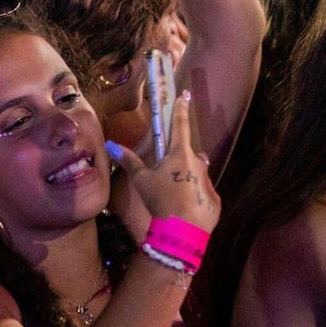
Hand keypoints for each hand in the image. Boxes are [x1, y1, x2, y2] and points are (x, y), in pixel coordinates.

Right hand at [109, 91, 219, 232]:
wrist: (182, 231)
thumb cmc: (161, 200)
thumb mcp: (141, 180)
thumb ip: (129, 161)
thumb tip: (112, 145)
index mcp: (180, 154)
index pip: (180, 125)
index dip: (180, 109)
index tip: (185, 95)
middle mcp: (198, 163)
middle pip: (187, 154)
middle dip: (177, 159)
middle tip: (164, 174)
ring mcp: (208, 181)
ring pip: (195, 173)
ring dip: (185, 178)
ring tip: (172, 194)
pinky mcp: (214, 199)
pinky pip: (201, 192)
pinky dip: (192, 196)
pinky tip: (182, 208)